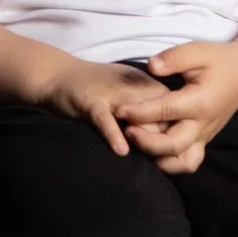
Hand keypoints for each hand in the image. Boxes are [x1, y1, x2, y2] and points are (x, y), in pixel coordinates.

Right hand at [36, 59, 171, 156]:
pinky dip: (114, 135)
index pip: (176, 117)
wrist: (59, 75)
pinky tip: (120, 150)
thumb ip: (155, 111)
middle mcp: (136, 90)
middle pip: (162, 123)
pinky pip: (106, 121)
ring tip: (144, 157)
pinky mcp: (92, 103)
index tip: (168, 155)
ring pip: (139, 123)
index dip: (176, 139)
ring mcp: (113, 96)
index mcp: (150, 88)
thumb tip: (177, 137)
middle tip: (155, 160)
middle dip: (161, 145)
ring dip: (142, 141)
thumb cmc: (100, 87)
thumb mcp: (133, 92)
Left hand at [113, 41, 237, 174]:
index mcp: (200, 101)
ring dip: (158, 158)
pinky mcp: (204, 140)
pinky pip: (188, 161)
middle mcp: (204, 124)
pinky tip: (152, 150)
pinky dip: (170, 163)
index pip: (165, 111)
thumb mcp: (197, 51)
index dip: (139, 112)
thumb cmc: (219, 60)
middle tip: (126, 130)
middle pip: (173, 145)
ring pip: (182, 162)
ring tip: (138, 142)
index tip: (119, 110)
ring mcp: (205, 135)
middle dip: (146, 142)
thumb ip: (173, 58)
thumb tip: (152, 66)